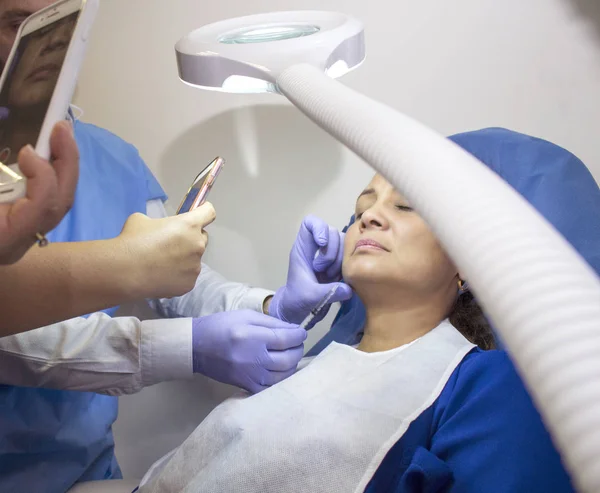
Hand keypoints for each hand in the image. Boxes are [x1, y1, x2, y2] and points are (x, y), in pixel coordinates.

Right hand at [0, 121, 77, 264]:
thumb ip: (5, 175)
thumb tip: (23, 152)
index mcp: (3, 240)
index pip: (41, 209)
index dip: (42, 176)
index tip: (26, 150)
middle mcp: (17, 243)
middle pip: (59, 204)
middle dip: (66, 163)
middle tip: (61, 127)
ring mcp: (22, 237)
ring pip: (57, 202)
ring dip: (61, 166)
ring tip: (58, 133)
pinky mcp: (20, 226)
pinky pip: (44, 200)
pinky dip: (47, 174)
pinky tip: (45, 151)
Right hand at [117, 202, 215, 298]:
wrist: (126, 272)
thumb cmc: (133, 241)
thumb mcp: (142, 220)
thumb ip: (158, 223)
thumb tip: (158, 229)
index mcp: (189, 225)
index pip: (209, 213)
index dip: (204, 211)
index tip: (199, 213)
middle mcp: (197, 245)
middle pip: (202, 237)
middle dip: (191, 238)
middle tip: (173, 243)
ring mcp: (195, 266)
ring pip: (194, 259)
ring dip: (184, 258)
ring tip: (162, 264)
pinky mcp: (190, 283)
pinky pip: (187, 276)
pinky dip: (178, 275)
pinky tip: (162, 276)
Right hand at [192, 310, 306, 392]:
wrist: (197, 347)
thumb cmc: (221, 326)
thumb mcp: (246, 316)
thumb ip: (271, 323)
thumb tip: (293, 330)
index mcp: (252, 337)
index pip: (286, 339)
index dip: (299, 335)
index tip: (302, 332)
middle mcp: (253, 359)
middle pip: (288, 359)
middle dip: (298, 349)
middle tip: (297, 343)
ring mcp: (250, 376)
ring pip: (283, 375)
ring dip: (292, 364)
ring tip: (290, 355)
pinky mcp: (246, 386)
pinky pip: (271, 387)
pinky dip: (281, 379)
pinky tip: (280, 369)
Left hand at [268, 215, 352, 326]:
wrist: (300, 311)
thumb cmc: (297, 300)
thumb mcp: (310, 297)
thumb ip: (328, 292)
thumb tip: (347, 289)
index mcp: (303, 249)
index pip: (309, 223)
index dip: (319, 227)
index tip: (322, 243)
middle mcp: (317, 248)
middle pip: (332, 232)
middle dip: (332, 252)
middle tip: (324, 272)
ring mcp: (329, 255)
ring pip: (344, 244)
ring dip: (341, 261)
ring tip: (331, 278)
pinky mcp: (338, 265)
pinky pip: (350, 257)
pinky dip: (348, 267)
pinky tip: (340, 280)